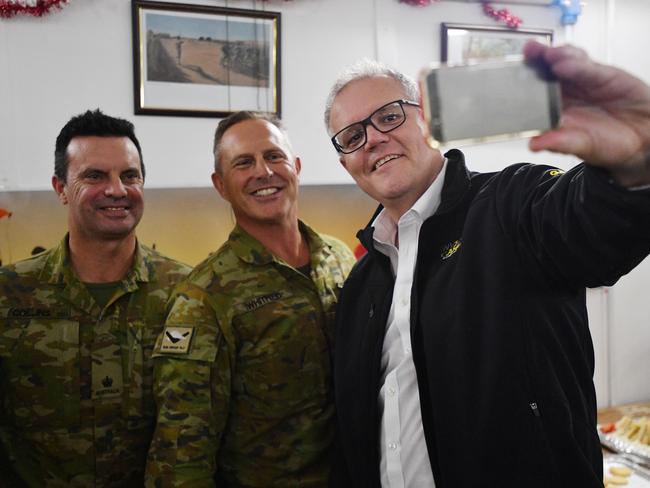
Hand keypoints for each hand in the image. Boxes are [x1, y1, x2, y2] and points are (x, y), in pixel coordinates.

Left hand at [524, 41, 649, 186]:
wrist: (641, 140)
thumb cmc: (607, 144)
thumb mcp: (581, 147)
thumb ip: (559, 143)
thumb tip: (534, 145)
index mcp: (553, 108)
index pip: (533, 90)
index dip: (523, 80)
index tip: (511, 75)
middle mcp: (565, 92)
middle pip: (547, 70)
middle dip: (536, 59)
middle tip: (528, 53)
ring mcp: (582, 81)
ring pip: (566, 61)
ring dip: (555, 55)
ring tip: (547, 56)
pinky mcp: (602, 75)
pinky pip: (587, 66)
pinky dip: (577, 63)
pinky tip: (565, 63)